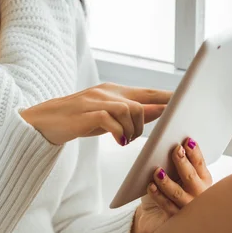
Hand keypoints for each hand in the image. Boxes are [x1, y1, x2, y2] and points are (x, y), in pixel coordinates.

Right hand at [20, 82, 172, 145]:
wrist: (45, 120)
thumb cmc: (78, 119)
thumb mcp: (106, 115)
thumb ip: (129, 114)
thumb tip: (157, 114)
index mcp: (114, 91)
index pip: (146, 92)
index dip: (166, 98)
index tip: (185, 105)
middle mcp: (107, 92)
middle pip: (142, 101)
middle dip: (151, 119)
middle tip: (149, 133)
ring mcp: (96, 101)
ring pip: (129, 111)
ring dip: (132, 130)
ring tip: (125, 140)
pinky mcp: (86, 113)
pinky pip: (111, 120)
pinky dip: (119, 132)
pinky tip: (118, 141)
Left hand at [130, 138, 212, 232]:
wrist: (155, 217)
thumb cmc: (168, 192)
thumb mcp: (175, 175)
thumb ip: (176, 164)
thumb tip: (172, 148)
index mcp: (203, 181)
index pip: (200, 164)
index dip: (194, 152)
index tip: (187, 141)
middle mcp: (199, 195)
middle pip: (191, 177)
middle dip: (183, 162)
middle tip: (176, 150)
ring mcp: (188, 208)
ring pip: (178, 193)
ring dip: (167, 181)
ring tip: (158, 171)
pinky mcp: (175, 219)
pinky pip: (165, 205)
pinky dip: (157, 195)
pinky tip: (151, 186)